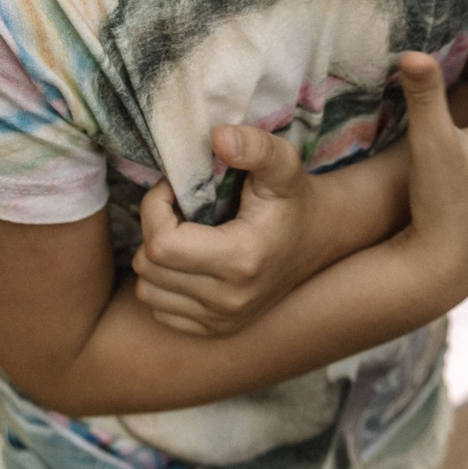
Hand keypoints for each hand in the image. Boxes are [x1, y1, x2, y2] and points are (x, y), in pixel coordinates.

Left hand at [132, 126, 316, 338]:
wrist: (320, 239)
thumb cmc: (294, 197)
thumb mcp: (282, 164)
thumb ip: (255, 146)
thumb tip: (218, 137)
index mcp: (242, 260)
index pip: (160, 244)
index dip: (155, 208)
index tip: (174, 189)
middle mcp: (230, 300)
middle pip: (149, 267)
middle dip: (154, 228)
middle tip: (178, 208)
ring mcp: (222, 321)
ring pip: (148, 290)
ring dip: (155, 258)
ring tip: (183, 234)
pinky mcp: (215, 331)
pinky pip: (159, 309)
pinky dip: (163, 284)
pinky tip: (187, 261)